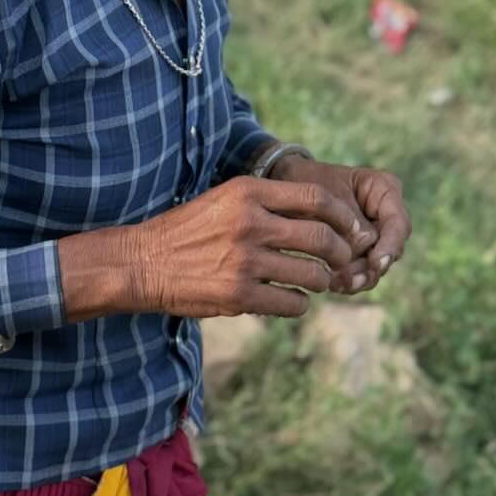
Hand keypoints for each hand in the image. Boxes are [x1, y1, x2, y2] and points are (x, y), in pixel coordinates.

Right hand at [126, 176, 377, 319]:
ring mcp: (245, 261)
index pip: (316, 198)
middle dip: (342, 252)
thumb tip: (319, 214)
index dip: (343, 216)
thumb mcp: (224, 199)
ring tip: (315, 281)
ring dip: (321, 281)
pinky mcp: (239, 296)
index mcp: (247, 192)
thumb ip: (266, 202)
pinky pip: (291, 303)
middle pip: (321, 238)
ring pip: (312, 275)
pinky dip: (299, 304)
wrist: (142, 262)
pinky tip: (290, 300)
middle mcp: (250, 223)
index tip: (353, 229)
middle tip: (343, 260)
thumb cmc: (187, 229)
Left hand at [273, 158, 409, 293]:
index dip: (390, 246)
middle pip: (391, 249)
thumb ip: (348, 221)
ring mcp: (375, 236)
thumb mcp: (325, 195)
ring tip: (337, 284)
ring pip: (377, 265)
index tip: (376, 264)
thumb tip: (364, 250)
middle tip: (349, 280)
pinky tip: (333, 284)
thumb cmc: (306, 182)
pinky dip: (349, 280)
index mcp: (385, 190)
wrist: (286, 187)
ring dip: (359, 278)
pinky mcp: (360, 254)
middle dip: (371, 267)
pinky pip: (361, 272)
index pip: (398, 222)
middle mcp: (385, 215)